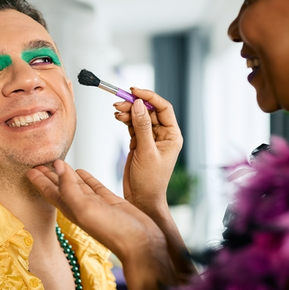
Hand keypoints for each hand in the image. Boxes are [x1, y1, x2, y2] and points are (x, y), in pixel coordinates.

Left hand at [27, 160, 166, 261]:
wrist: (141, 244)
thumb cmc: (113, 231)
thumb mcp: (85, 208)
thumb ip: (69, 188)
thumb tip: (57, 166)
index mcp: (71, 210)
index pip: (50, 192)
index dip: (39, 181)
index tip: (28, 169)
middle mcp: (81, 207)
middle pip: (60, 187)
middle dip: (48, 176)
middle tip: (37, 162)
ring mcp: (96, 204)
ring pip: (76, 185)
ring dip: (66, 174)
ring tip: (57, 163)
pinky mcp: (110, 201)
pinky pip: (93, 186)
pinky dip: (85, 178)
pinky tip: (80, 171)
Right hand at [115, 89, 195, 281]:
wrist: (141, 199)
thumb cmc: (150, 180)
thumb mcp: (146, 151)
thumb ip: (142, 127)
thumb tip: (139, 104)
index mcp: (172, 135)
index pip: (163, 108)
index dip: (149, 97)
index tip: (134, 91)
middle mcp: (163, 134)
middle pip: (148, 110)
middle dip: (134, 104)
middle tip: (119, 103)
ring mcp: (150, 138)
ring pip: (138, 116)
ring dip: (127, 112)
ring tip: (116, 111)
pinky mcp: (139, 143)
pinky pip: (132, 125)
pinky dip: (124, 120)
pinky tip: (118, 117)